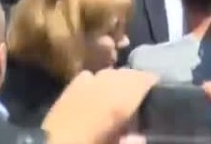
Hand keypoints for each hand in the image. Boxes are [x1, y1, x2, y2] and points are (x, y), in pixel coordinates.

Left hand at [42, 68, 157, 143]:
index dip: (154, 84)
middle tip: (141, 98)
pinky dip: (97, 82)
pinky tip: (97, 93)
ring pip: (110, 73)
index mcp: (121, 99)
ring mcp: (87, 83)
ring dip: (117, 81)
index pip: (146, 79)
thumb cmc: (89, 142)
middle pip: (128, 74)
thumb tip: (140, 137)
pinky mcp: (70, 87)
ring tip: (120, 97)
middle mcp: (106, 84)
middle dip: (136, 82)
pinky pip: (90, 77)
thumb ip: (131, 141)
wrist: (51, 143)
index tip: (159, 93)